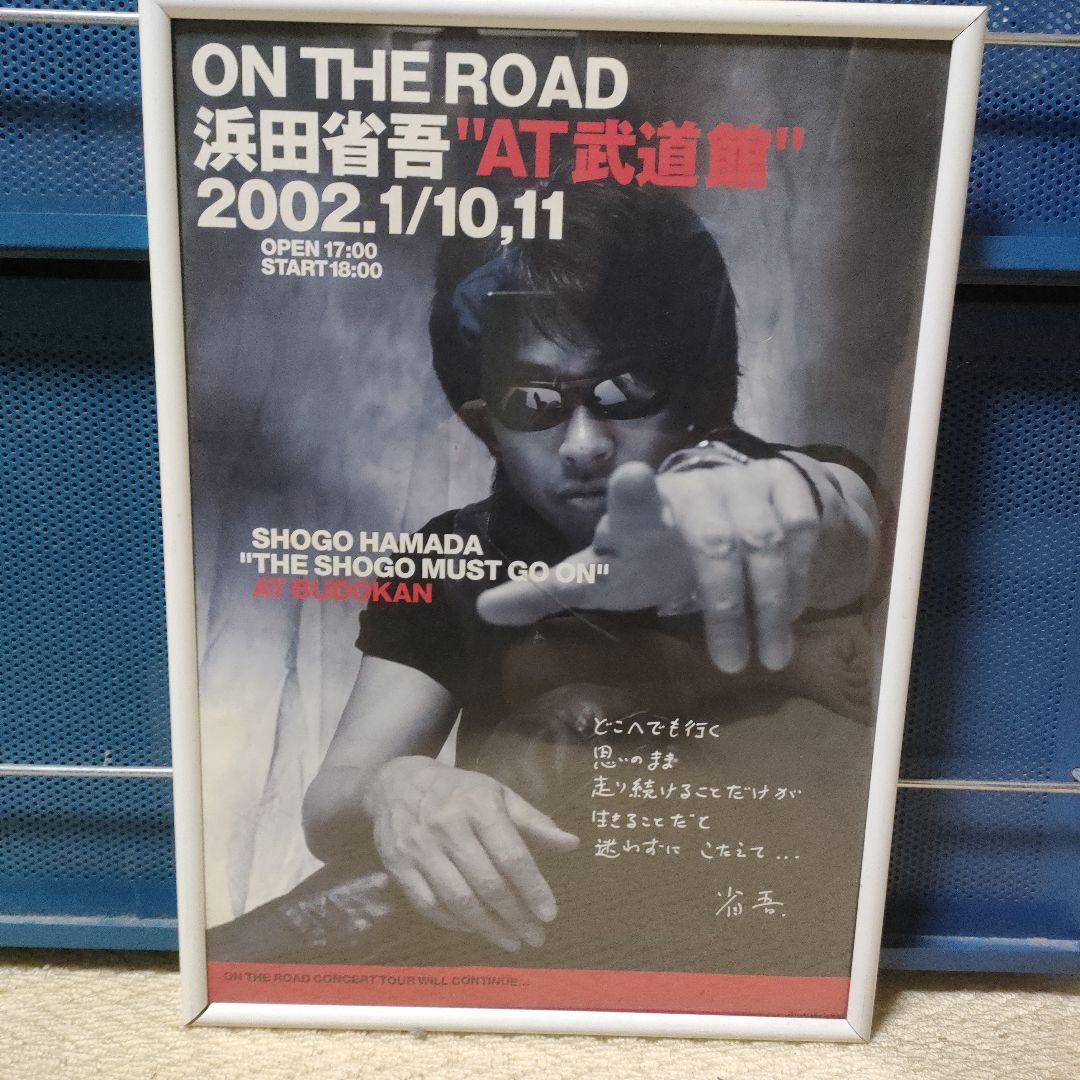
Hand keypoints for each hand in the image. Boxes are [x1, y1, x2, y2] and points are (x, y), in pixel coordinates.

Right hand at [365, 756, 579, 950]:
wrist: (397, 782)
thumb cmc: (458, 790)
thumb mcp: (498, 794)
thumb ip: (534, 821)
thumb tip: (572, 844)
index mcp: (479, 807)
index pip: (511, 856)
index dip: (533, 888)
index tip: (549, 914)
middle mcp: (448, 827)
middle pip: (487, 883)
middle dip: (515, 916)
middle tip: (535, 938)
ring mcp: (420, 849)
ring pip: (458, 899)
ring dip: (488, 928)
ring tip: (511, 942)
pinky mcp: (399, 867)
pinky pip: (429, 905)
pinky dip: (454, 923)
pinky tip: (475, 929)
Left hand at [478, 458, 822, 672]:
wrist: (719, 514)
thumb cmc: (646, 552)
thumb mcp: (602, 573)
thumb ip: (548, 591)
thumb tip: (483, 611)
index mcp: (636, 518)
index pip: (629, 503)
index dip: (629, 495)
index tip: (628, 477)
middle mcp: (689, 494)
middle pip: (713, 544)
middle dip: (725, 605)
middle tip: (729, 663)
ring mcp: (738, 486)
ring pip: (763, 543)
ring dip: (769, 605)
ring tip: (764, 660)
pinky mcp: (780, 486)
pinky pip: (800, 533)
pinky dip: (800, 578)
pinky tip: (791, 616)